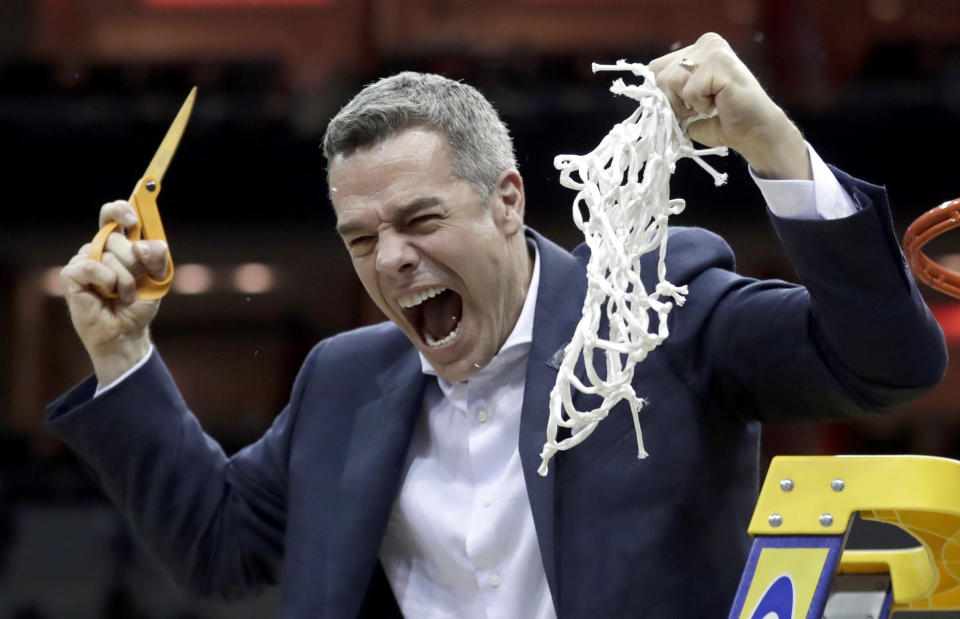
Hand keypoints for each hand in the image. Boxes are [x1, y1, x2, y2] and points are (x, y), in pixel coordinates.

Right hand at [60, 200, 169, 384]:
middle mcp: (99, 248)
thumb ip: (158, 258)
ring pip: (107, 255)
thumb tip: (142, 245)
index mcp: (119, 244)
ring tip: (123, 295)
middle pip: (115, 236)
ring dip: (124, 279)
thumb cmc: (139, 304)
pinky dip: (107, 282)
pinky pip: (92, 267)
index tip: (132, 221)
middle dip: (134, 261)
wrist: (127, 331)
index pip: (113, 215)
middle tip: (137, 281)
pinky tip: (107, 295)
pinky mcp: (71, 274)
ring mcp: (83, 259)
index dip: (120, 210)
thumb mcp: (159, 279)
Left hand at [649, 33, 811, 179]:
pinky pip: (689, 89)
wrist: (753, 133)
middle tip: (701, 107)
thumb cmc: (721, 121)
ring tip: (711, 104)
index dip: (664, 94)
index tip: (688, 105)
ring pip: (672, 80)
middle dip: (674, 100)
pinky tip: (720, 103)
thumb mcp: (685, 104)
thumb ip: (667, 92)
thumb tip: (647, 93)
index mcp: (696, 49)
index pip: (655, 68)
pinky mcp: (719, 61)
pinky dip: (700, 105)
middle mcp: (706, 42)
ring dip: (688, 103)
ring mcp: (714, 49)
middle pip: (659, 74)